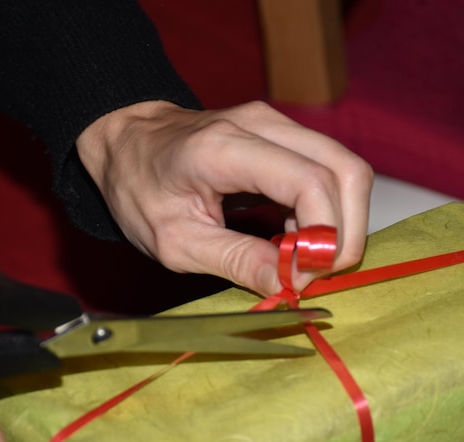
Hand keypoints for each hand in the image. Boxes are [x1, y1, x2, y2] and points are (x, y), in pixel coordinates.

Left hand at [77, 100, 372, 295]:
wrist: (127, 145)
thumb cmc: (140, 190)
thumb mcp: (175, 242)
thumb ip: (235, 261)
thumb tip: (290, 286)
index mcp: (224, 148)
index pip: (309, 184)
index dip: (322, 237)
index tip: (303, 278)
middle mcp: (261, 125)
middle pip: (345, 172)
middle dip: (344, 233)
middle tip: (315, 273)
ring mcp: (275, 124)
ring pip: (345, 170)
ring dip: (338, 222)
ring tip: (299, 258)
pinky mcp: (281, 135)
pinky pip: (326, 171)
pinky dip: (324, 211)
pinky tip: (292, 237)